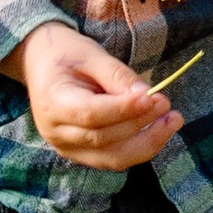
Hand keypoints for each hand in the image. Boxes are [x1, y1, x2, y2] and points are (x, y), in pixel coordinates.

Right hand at [0, 24, 179, 169]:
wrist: (41, 64)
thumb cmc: (66, 54)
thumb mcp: (91, 54)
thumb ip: (117, 76)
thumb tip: (147, 96)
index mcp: (53, 103)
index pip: (91, 114)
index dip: (124, 110)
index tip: (153, 97)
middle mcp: (56, 133)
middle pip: (104, 138)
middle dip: (140, 123)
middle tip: (166, 103)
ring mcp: (67, 148)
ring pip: (112, 158)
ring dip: (147, 142)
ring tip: (172, 121)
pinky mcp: (80, 154)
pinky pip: (112, 158)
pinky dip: (138, 148)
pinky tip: (157, 130)